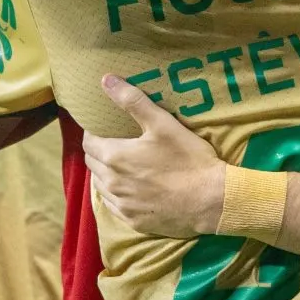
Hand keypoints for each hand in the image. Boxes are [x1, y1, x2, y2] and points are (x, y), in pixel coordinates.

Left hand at [82, 75, 228, 237]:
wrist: (212, 201)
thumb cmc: (189, 159)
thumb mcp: (163, 123)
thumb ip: (132, 100)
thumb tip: (106, 79)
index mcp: (114, 156)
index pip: (88, 141)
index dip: (94, 132)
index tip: (105, 128)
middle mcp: (111, 183)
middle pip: (92, 163)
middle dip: (99, 152)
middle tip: (117, 144)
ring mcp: (122, 204)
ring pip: (100, 186)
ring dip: (106, 174)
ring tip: (124, 166)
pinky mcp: (133, 221)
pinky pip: (113, 206)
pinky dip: (117, 195)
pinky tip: (133, 189)